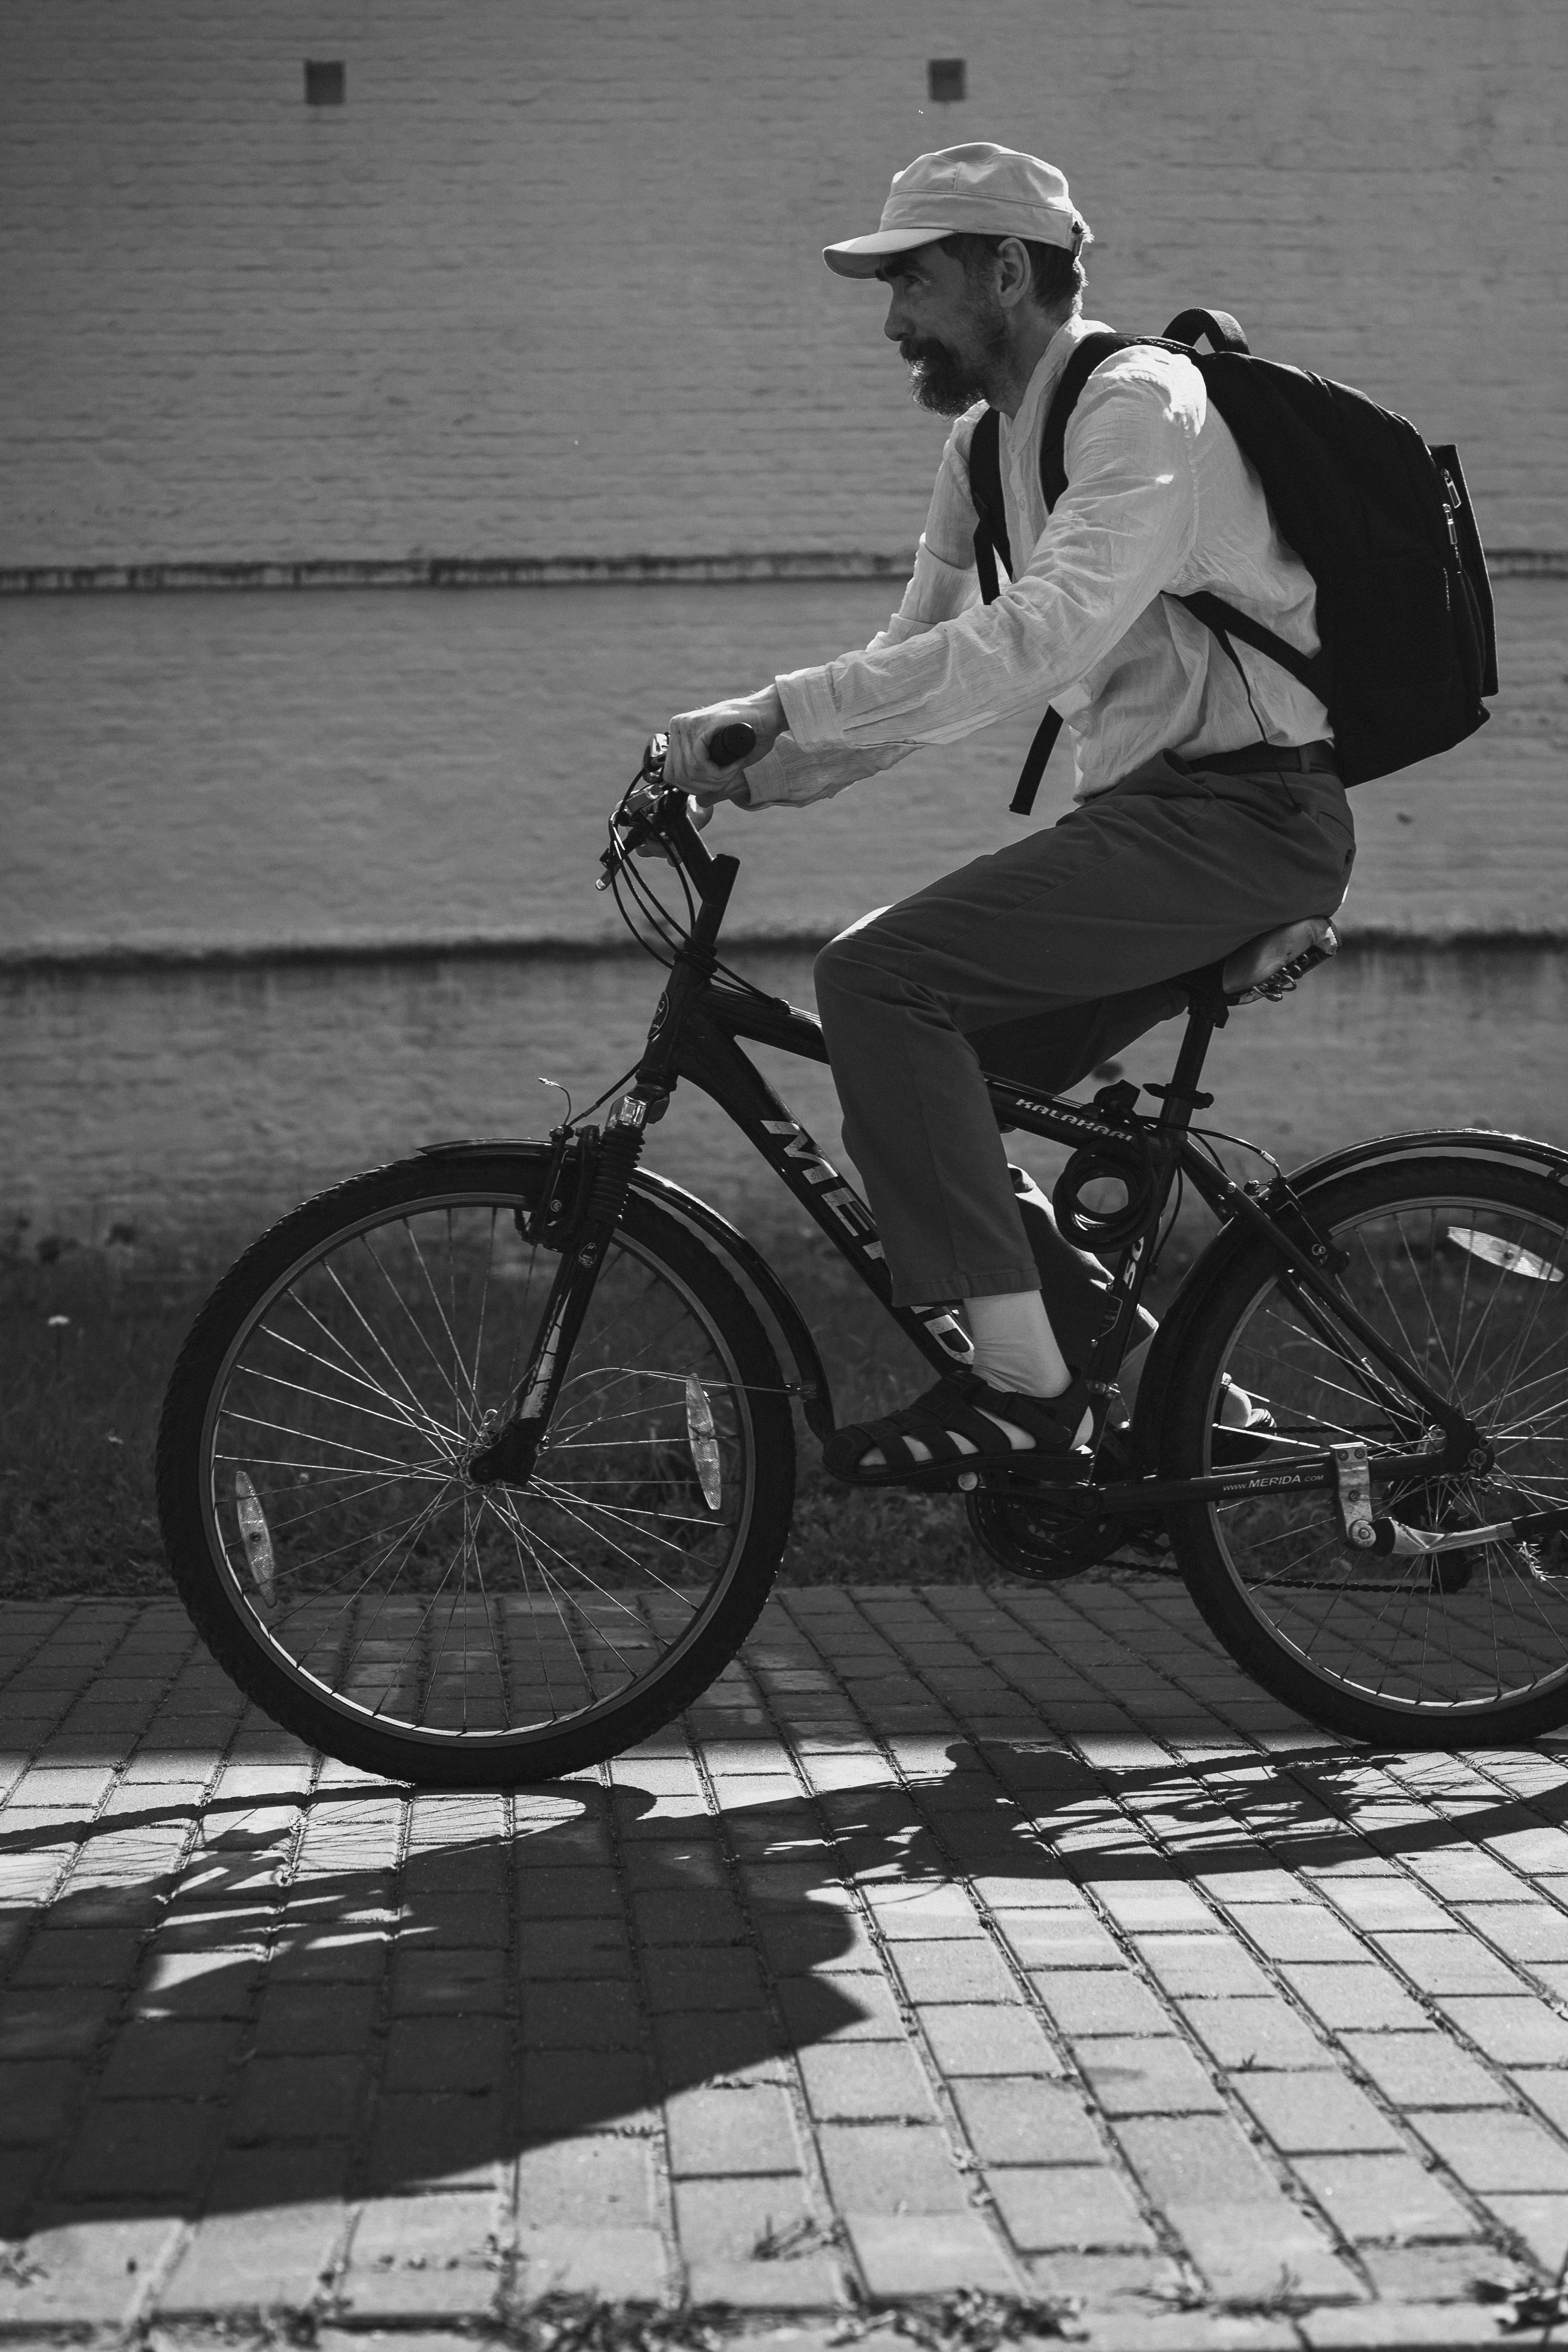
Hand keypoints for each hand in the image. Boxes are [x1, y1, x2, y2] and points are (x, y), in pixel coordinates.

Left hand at [664, 687, 785, 789]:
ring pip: (690, 771)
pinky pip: (699, 762)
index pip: (671, 774)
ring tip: (732, 770)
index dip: (694, 788)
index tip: (716, 783)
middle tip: (727, 778)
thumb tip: (699, 801)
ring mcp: (687, 724)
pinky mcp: (700, 725)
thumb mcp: (720, 759)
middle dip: (705, 786)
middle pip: (678, 776)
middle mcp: (678, 726)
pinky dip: (717, 772)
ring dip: (714, 780)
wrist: (768, 714)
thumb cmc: (749, 736)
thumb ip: (706, 775)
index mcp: (679, 733)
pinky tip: (733, 765)